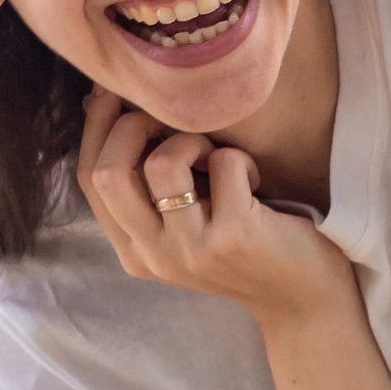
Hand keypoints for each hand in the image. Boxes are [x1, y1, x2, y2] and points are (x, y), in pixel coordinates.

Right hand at [77, 86, 349, 327]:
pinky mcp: (233, 238)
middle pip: (108, 172)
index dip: (97, 125)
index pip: (89, 177)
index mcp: (132, 248)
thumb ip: (147, 179)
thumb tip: (102, 103)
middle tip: (175, 120)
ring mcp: (191, 250)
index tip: (115, 90)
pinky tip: (253, 179)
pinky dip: (240, 158)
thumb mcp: (184, 217)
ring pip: (161, 165)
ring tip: (216, 157)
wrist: (301, 299)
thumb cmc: (243, 241)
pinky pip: (224, 164)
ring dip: (192, 141)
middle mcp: (152, 255)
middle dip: (134, 125)